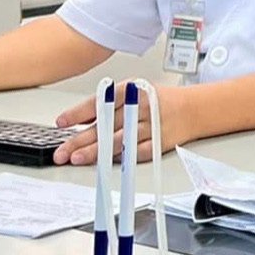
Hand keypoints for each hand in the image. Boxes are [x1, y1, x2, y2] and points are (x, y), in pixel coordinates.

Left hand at [52, 81, 194, 165]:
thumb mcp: (133, 90)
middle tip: (62, 151)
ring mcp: (150, 126)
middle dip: (80, 140)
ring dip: (96, 151)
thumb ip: (107, 103)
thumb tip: (81, 118)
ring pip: (118, 141)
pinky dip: (120, 158)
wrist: (192, 109)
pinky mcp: (158, 143)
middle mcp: (139, 108)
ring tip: (77, 158)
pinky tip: (105, 163)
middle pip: (105, 125)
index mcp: (131, 91)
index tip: (61, 123)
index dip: (78, 113)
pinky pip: (136, 153)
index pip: (99, 102)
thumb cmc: (159, 100)